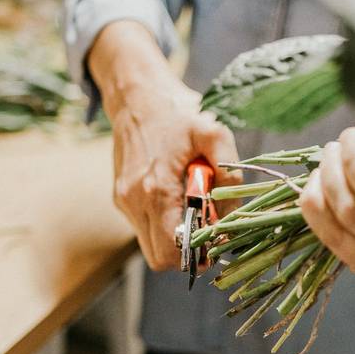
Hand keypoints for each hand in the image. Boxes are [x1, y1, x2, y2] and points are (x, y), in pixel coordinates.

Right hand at [89, 21, 241, 270]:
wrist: (137, 95)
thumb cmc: (178, 113)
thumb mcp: (214, 133)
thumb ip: (229, 171)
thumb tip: (233, 208)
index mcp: (156, 190)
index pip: (170, 252)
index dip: (197, 254)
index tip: (216, 238)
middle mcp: (133, 201)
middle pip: (159, 258)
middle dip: (187, 252)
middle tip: (209, 229)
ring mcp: (124, 201)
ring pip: (150, 245)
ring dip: (175, 237)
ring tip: (195, 208)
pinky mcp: (121, 197)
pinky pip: (144, 226)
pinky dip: (164, 223)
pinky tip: (180, 197)